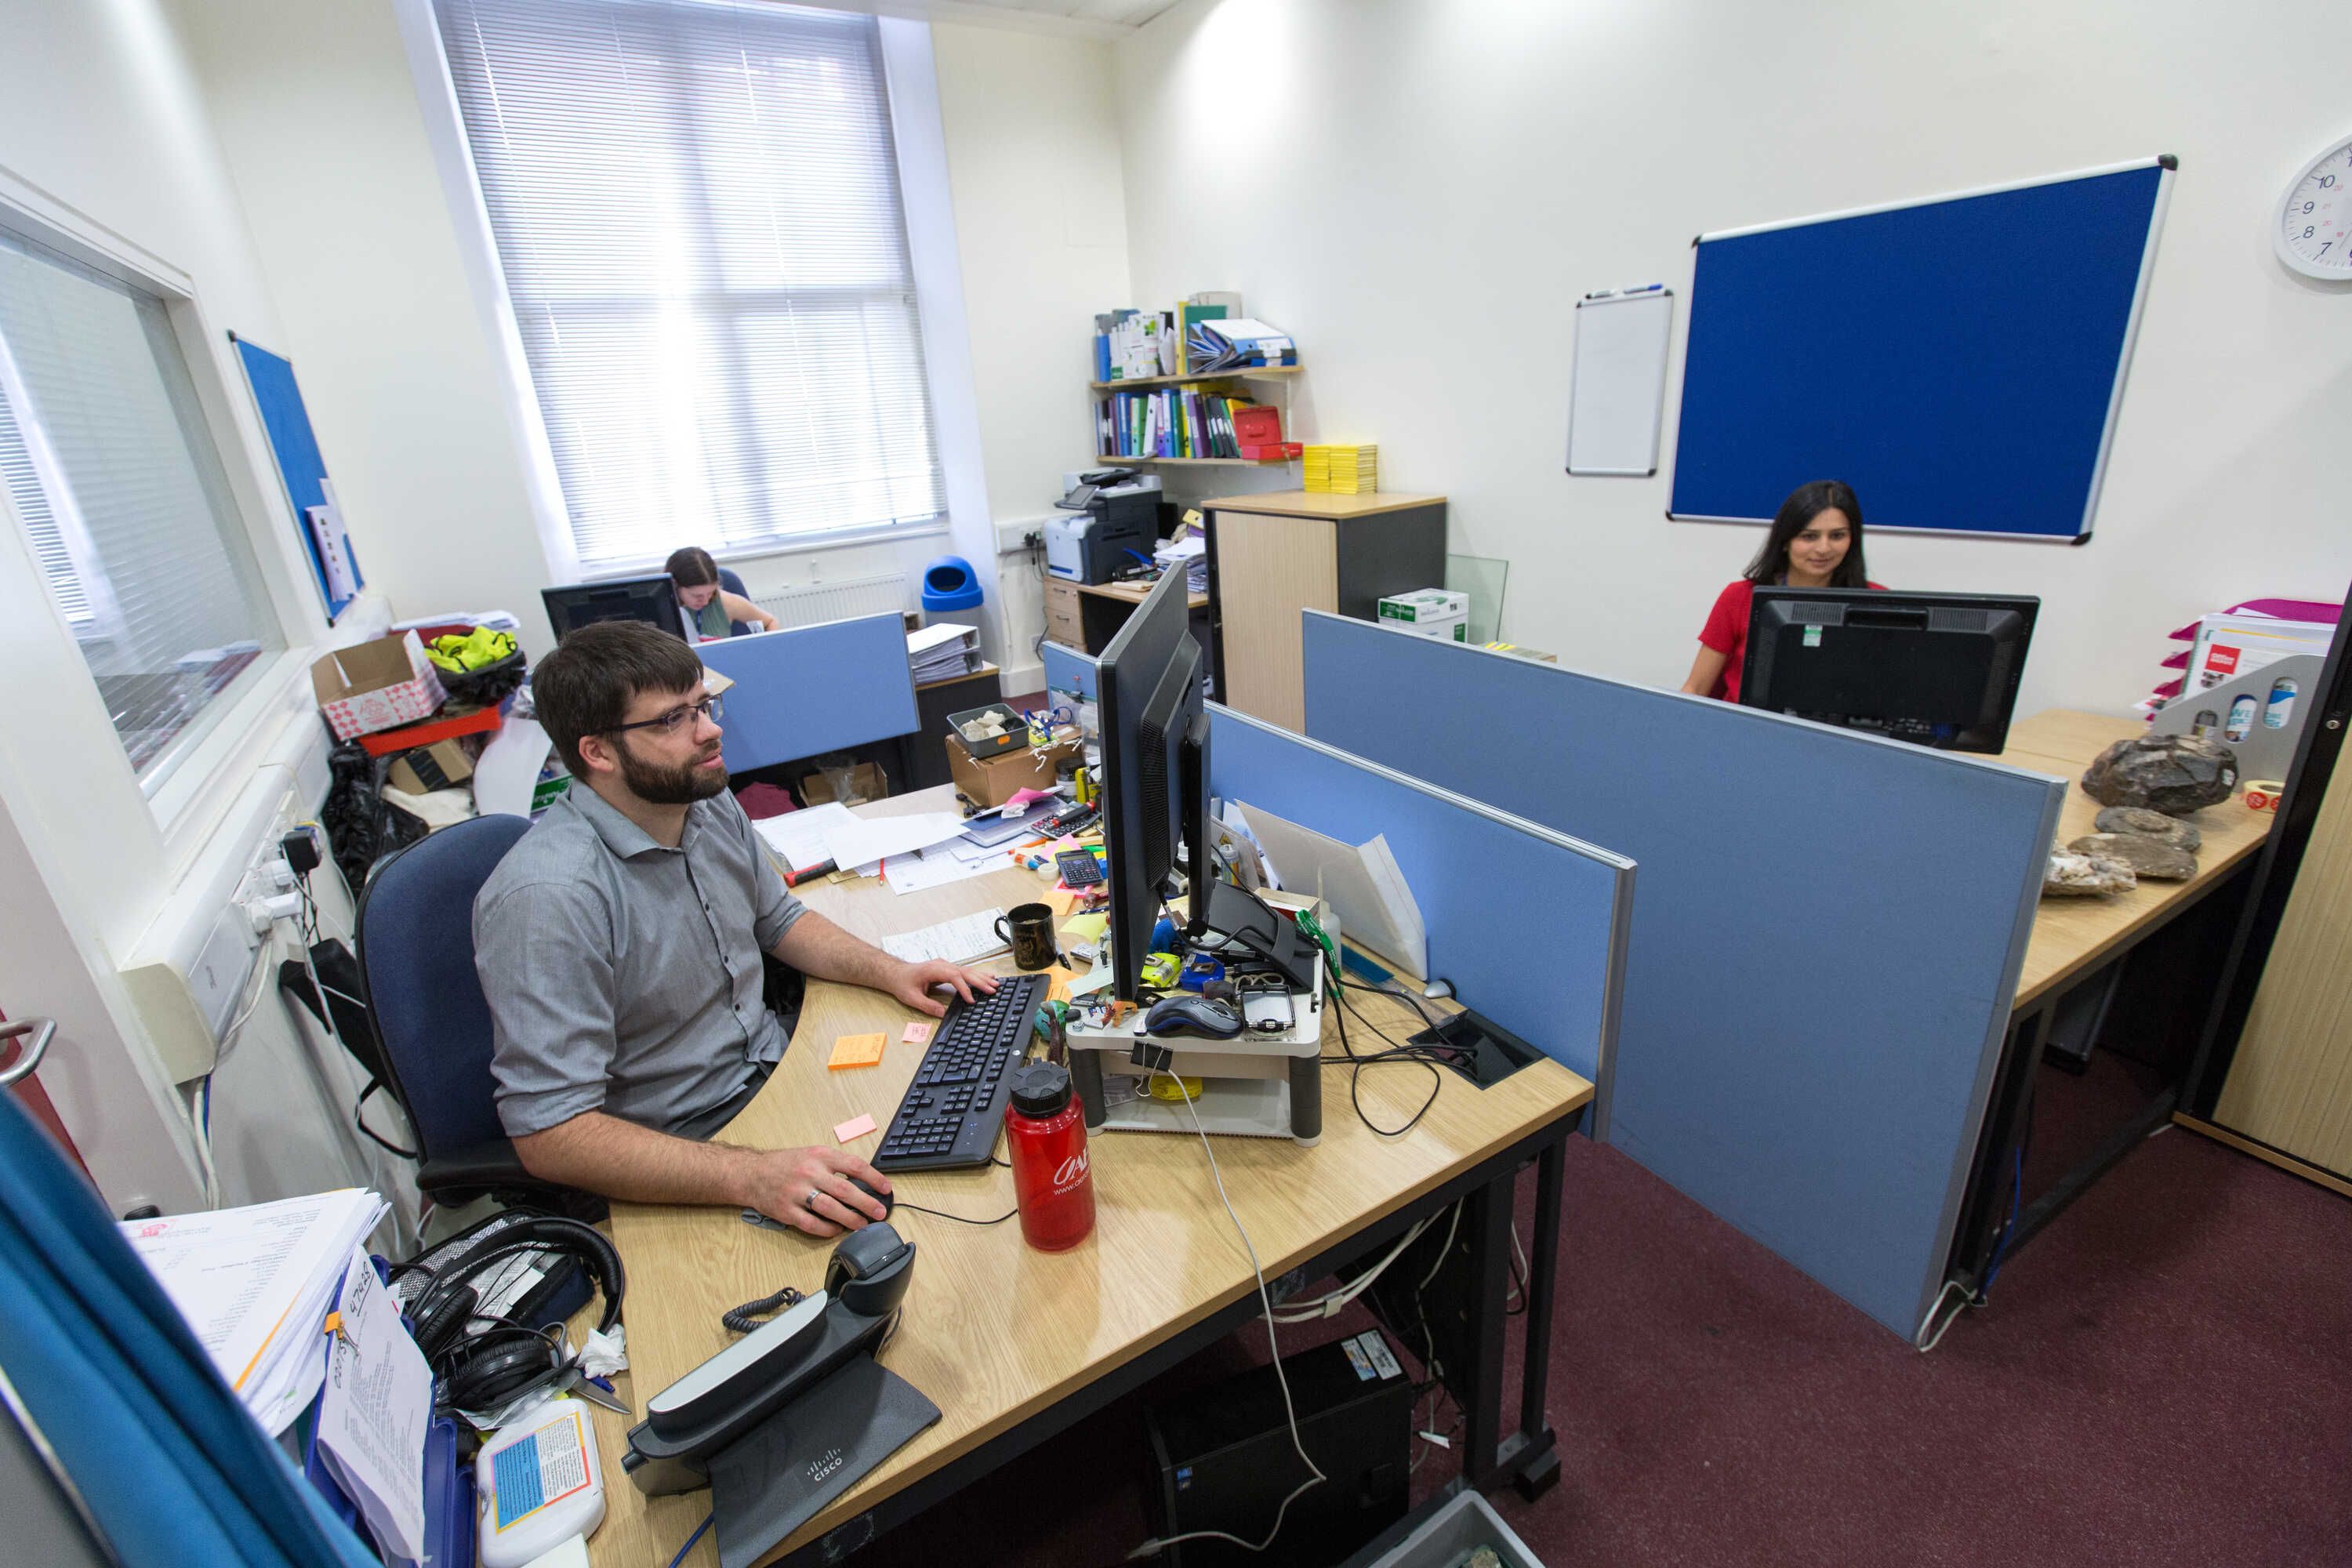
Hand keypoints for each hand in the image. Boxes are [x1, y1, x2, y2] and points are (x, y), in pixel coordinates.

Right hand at [738, 1146, 891, 1236]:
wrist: (752, 1173)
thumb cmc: (786, 1164)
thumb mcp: (812, 1154)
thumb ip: (834, 1165)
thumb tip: (863, 1181)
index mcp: (819, 1156)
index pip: (853, 1165)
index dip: (873, 1177)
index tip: (886, 1188)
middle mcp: (809, 1172)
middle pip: (844, 1189)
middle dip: (866, 1203)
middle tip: (880, 1212)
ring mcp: (797, 1192)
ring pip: (830, 1208)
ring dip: (850, 1219)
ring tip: (862, 1224)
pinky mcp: (786, 1211)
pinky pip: (811, 1224)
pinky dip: (827, 1229)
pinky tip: (837, 1230)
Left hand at [888, 958, 999, 1017]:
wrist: (895, 972)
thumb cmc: (902, 983)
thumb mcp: (911, 998)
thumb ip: (927, 1006)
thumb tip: (942, 1014)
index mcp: (933, 969)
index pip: (953, 976)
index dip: (964, 988)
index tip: (971, 1000)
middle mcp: (941, 965)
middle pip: (964, 971)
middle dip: (980, 980)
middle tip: (993, 989)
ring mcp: (945, 965)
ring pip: (966, 970)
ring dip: (981, 977)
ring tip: (996, 983)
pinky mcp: (947, 968)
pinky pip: (964, 971)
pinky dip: (976, 975)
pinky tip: (987, 977)